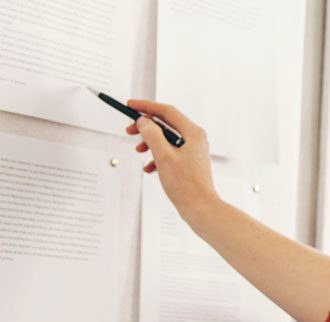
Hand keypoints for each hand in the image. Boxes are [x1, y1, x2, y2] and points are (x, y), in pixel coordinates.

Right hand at [124, 99, 220, 215]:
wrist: (201, 209)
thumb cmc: (186, 185)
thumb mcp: (163, 156)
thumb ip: (152, 135)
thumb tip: (144, 121)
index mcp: (193, 133)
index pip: (167, 112)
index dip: (146, 106)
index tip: (129, 105)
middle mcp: (195, 139)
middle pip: (166, 124)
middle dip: (146, 127)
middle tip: (129, 131)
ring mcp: (193, 151)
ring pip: (166, 139)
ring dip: (149, 143)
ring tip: (138, 151)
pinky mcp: (189, 163)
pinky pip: (169, 153)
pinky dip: (157, 157)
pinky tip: (149, 168)